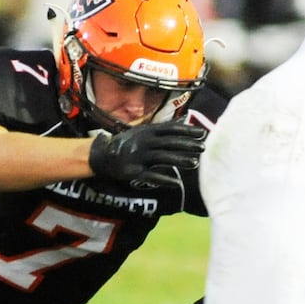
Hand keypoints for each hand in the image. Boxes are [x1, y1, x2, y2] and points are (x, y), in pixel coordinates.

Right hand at [88, 121, 205, 188]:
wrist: (101, 155)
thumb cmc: (127, 142)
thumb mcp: (143, 130)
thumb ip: (162, 128)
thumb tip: (184, 120)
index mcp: (147, 131)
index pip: (170, 129)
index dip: (186, 131)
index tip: (201, 133)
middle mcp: (143, 142)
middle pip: (169, 143)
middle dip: (187, 145)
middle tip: (203, 147)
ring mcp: (138, 157)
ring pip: (162, 158)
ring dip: (179, 160)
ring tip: (194, 163)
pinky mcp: (133, 172)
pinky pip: (151, 176)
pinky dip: (164, 179)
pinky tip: (177, 183)